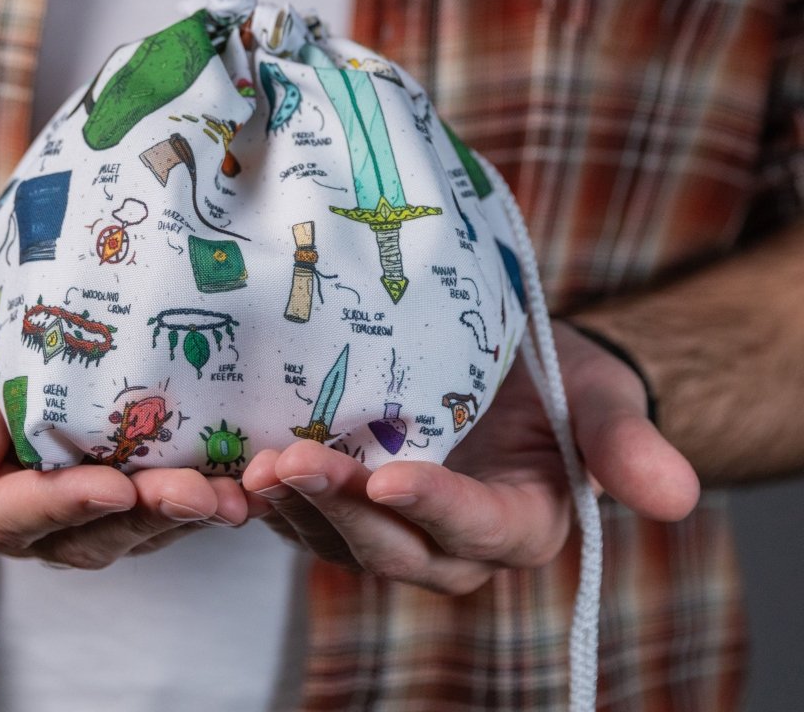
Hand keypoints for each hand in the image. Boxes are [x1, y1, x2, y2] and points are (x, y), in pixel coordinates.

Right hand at [0, 275, 251, 566]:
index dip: (63, 504)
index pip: (6, 513)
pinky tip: (231, 484)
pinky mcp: (96, 487)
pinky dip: (185, 502)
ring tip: (231, 498)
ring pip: (118, 532)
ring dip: (175, 518)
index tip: (116, 487)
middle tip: (198, 495)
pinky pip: (139, 510)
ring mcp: (56, 508)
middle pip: (76, 535)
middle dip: (141, 519)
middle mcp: (8, 513)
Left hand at [240, 322, 699, 594]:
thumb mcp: (599, 398)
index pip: (475, 527)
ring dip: (294, 505)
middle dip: (340, 508)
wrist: (513, 367)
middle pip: (391, 543)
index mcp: (517, 524)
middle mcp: (448, 542)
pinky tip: (235, 466)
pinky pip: (308, 509)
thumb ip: (625, 445)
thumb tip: (677, 496)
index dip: (435, 507)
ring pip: (339, 535)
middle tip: (290, 462)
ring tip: (251, 465)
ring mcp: (392, 523)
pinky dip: (273, 494)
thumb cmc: (561, 383)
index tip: (391, 475)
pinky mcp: (349, 496)